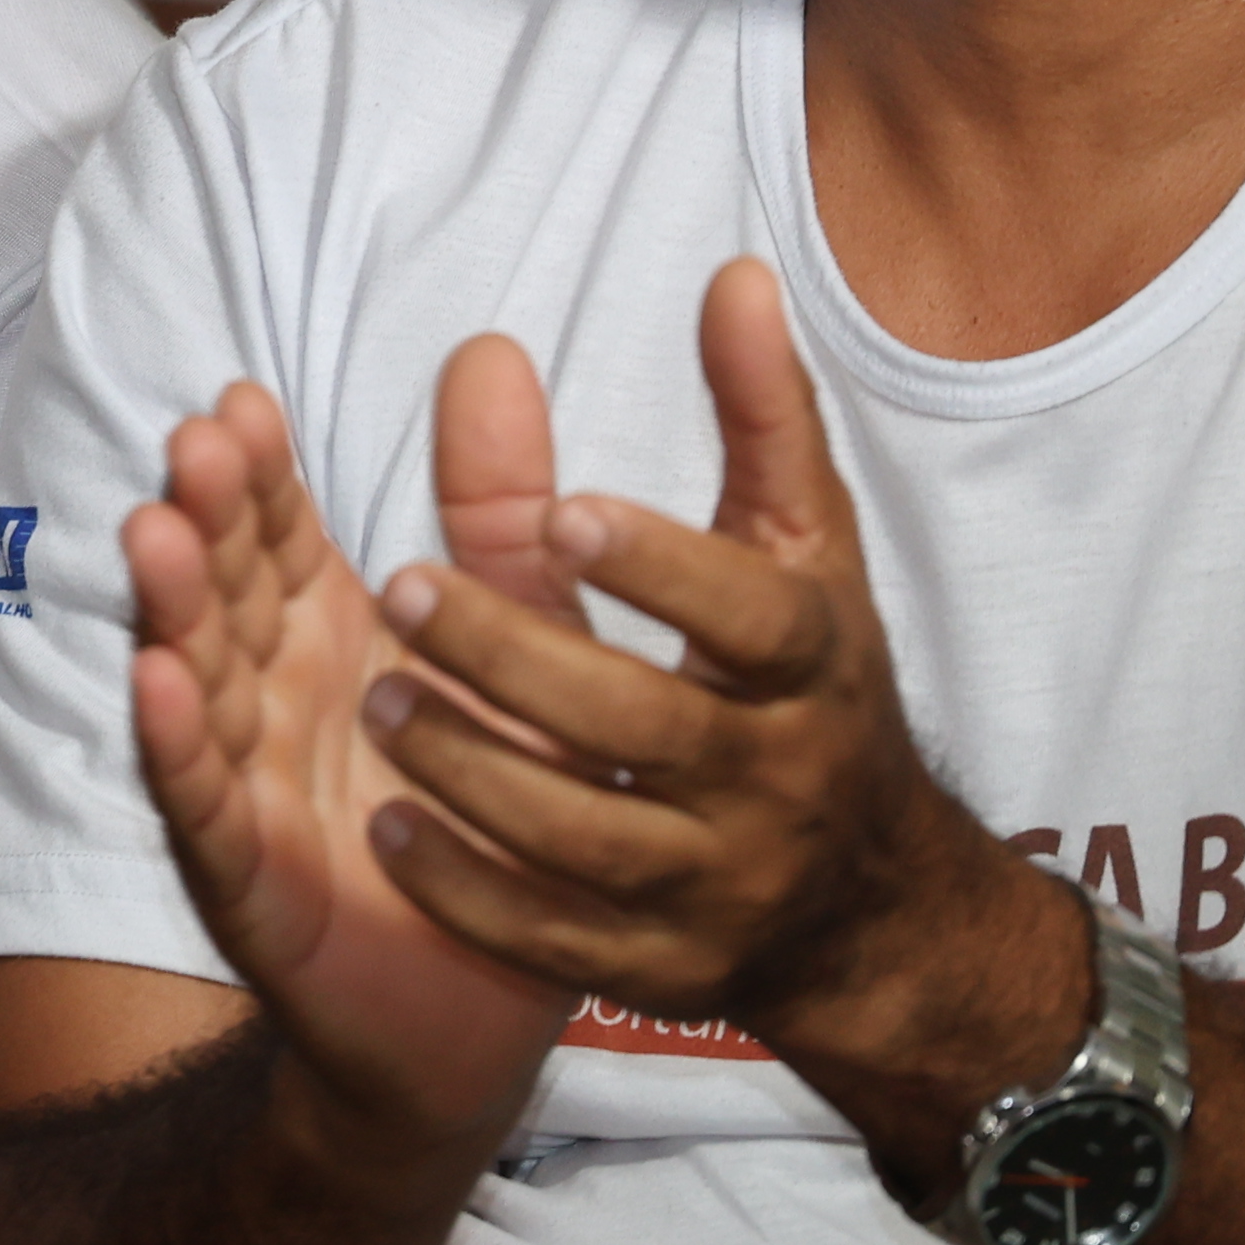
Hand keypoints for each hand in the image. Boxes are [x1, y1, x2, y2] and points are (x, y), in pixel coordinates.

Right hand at [123, 352, 591, 1153]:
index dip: (257, 474)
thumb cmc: (497, 812)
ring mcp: (250, 782)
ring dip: (173, 609)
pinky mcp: (249, 875)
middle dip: (206, 516)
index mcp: (332, 634)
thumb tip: (493, 347)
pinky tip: (159, 685)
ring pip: (199, 679)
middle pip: (227, 589)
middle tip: (196, 444)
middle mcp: (275, 694)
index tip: (242, 403)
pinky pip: (206, 805)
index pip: (277, 535)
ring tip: (157, 534)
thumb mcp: (520, 647)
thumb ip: (503, 515)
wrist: (480, 1012)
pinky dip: (180, 745)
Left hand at [351, 264, 1076, 1153]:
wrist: (869, 899)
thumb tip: (736, 272)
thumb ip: (759, 416)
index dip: (663, 569)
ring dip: (473, 770)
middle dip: (515, 660)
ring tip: (376, 697)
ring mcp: (722, 889)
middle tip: (396, 588)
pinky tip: (387, 829)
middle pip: (645, 727)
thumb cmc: (811, 682)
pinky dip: (471, 894)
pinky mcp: (665, 972)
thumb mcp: (802, 547)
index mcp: (814, 666)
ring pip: (589, 838)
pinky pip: (560, 942)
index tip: (564, 514)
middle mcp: (777, 782)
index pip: (753, 618)